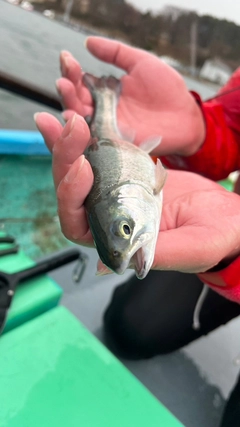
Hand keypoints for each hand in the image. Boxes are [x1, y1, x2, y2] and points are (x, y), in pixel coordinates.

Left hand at [35, 112, 239, 273]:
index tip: (83, 166)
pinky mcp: (126, 172)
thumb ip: (158, 253)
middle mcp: (109, 217)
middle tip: (72, 127)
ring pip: (80, 168)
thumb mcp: (191, 247)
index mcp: (116, 242)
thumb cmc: (213, 236)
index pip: (77, 224)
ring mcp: (116, 192)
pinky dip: (90, 135)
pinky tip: (83, 116)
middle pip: (72, 190)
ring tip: (69, 116)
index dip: (71, 197)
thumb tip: (112, 262)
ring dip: (69, 142)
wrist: (227, 213)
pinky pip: (101, 153)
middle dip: (66, 159)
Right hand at [56, 37, 204, 155]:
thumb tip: (88, 42)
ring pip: (80, 117)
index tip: (67, 57)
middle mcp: (102, 109)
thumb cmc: (167, 90)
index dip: (71, 70)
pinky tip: (73, 115)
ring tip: (64, 88)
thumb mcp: (141, 63)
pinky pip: (93, 136)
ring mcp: (107, 126)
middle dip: (67, 86)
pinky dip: (80, 127)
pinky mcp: (115, 141)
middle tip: (64, 77)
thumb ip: (116, 53)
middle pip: (76, 99)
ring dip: (69, 102)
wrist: (186, 116)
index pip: (81, 80)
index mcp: (106, 90)